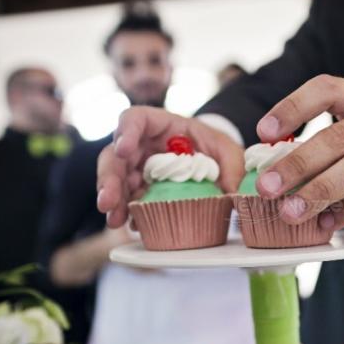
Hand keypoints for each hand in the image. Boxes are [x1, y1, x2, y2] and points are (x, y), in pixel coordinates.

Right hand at [96, 106, 244, 227]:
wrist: (216, 165)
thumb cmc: (218, 150)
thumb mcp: (230, 154)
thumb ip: (232, 169)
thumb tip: (235, 194)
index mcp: (162, 125)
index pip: (136, 118)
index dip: (126, 131)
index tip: (123, 149)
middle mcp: (143, 145)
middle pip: (115, 155)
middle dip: (109, 178)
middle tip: (108, 201)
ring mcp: (138, 168)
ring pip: (115, 180)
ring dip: (113, 200)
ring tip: (115, 220)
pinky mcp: (139, 190)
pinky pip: (128, 200)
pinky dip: (128, 213)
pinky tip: (132, 225)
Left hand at [254, 75, 343, 229]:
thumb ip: (326, 142)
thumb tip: (273, 168)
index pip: (327, 88)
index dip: (294, 106)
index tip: (264, 131)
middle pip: (340, 137)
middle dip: (298, 162)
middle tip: (267, 186)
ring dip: (321, 190)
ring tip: (291, 211)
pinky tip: (327, 223)